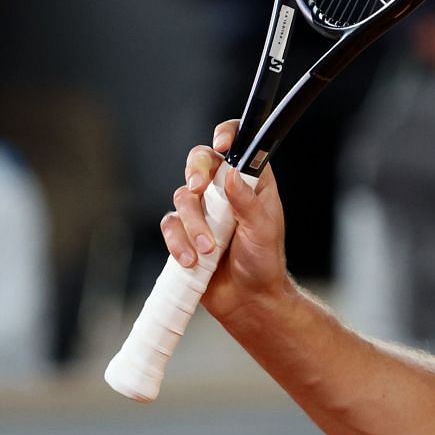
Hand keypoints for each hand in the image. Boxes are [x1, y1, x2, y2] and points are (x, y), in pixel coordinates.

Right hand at [160, 119, 289, 323]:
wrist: (248, 299)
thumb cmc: (264, 262)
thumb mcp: (263, 230)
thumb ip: (247, 202)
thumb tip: (231, 173)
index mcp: (252, 183)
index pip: (240, 146)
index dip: (228, 135)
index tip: (222, 145)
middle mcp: (225, 191)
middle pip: (200, 160)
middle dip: (195, 170)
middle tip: (197, 188)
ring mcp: (203, 210)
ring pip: (183, 196)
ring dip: (193, 224)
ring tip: (208, 250)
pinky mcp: (184, 231)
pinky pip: (170, 225)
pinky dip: (177, 242)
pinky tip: (191, 260)